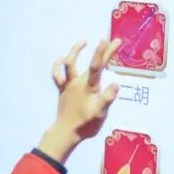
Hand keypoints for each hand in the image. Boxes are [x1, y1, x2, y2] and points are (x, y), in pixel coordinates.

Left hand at [39, 39, 121, 163]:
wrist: (66, 132)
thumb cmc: (85, 124)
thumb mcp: (100, 113)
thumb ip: (107, 98)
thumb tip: (116, 84)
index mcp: (89, 87)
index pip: (97, 66)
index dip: (103, 52)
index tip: (110, 40)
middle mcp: (78, 83)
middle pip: (90, 63)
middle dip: (102, 51)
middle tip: (112, 41)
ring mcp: (69, 86)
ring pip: (69, 64)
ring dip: (75, 51)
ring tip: (83, 41)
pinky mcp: (63, 91)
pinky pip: (57, 76)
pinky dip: (58, 66)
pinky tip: (61, 58)